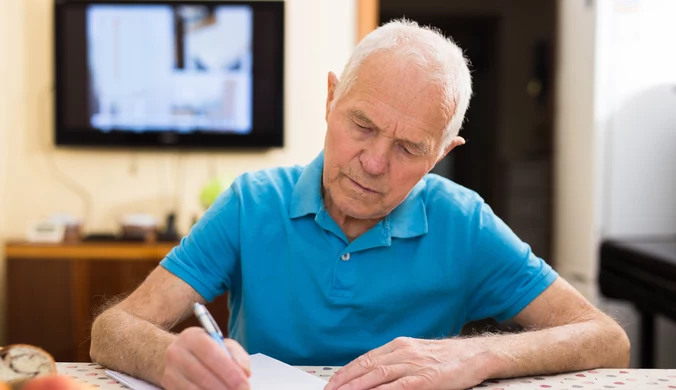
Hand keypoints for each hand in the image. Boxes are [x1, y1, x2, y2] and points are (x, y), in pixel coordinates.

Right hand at [161, 327, 250, 389]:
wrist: (177, 356)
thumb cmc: (206, 350)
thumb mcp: (222, 344)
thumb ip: (236, 355)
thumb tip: (245, 372)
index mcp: (192, 337)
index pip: (212, 355)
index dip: (230, 372)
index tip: (244, 384)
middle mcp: (177, 353)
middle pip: (204, 376)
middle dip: (226, 387)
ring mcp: (170, 371)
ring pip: (195, 389)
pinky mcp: (168, 386)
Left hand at [324, 337, 492, 389]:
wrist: (476, 355)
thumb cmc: (447, 358)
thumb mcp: (417, 354)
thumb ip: (396, 363)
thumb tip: (374, 376)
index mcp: (399, 346)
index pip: (365, 358)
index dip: (347, 371)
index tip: (333, 382)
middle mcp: (404, 352)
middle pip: (367, 366)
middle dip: (345, 380)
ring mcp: (415, 364)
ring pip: (378, 375)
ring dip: (357, 386)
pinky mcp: (427, 379)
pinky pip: (400, 386)